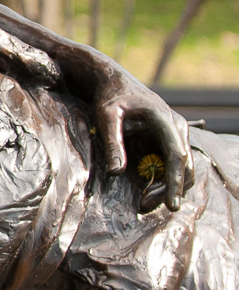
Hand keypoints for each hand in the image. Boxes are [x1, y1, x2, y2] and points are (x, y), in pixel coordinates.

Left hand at [93, 65, 192, 210]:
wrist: (114, 84)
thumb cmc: (110, 99)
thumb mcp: (106, 117)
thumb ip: (112, 143)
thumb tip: (117, 172)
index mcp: (165, 119)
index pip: (176, 154)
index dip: (175, 180)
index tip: (172, 204)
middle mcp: (177, 128)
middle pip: (184, 166)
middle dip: (170, 190)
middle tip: (144, 205)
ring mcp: (175, 136)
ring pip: (182, 169)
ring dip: (167, 188)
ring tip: (143, 203)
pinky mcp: (169, 143)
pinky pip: (172, 167)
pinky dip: (163, 183)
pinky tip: (146, 194)